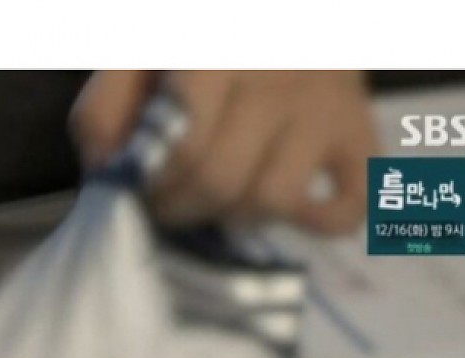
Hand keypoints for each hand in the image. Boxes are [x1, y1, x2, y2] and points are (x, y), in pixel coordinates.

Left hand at [71, 70, 378, 233]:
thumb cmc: (195, 49)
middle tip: (169, 204)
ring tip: (217, 200)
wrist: (277, 27)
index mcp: (216, 54)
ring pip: (273, 200)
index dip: (153, 185)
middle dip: (182, 208)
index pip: (182, 148)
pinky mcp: (360, 135)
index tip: (142, 189)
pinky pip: (347, 208)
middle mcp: (278, 77)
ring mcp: (325, 107)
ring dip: (234, 216)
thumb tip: (105, 171)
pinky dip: (315, 224)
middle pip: (221, 180)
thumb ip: (104, 110)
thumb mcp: (136, 61)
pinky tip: (286, 209)